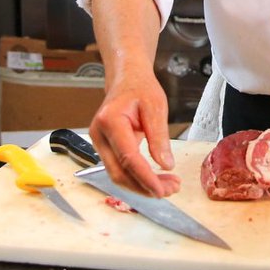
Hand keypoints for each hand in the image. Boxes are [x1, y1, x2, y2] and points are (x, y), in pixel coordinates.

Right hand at [89, 74, 179, 197]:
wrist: (126, 79)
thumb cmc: (140, 88)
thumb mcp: (156, 107)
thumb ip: (159, 137)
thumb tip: (166, 165)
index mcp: (111, 121)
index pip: (128, 158)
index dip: (145, 177)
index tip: (162, 190)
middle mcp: (99, 135)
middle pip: (119, 173)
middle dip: (145, 187)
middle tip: (171, 190)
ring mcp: (99, 143)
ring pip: (118, 175)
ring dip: (142, 185)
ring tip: (168, 186)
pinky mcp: (104, 148)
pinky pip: (119, 169)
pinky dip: (137, 177)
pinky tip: (155, 179)